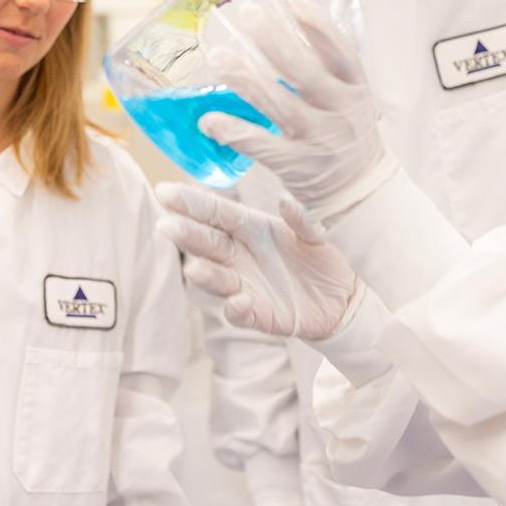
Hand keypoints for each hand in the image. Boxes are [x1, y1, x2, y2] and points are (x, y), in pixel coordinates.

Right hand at [156, 182, 358, 339]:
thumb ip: (302, 220)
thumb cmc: (323, 257)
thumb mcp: (317, 234)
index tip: (164, 191)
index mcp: (251, 229)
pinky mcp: (258, 314)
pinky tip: (238, 302)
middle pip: (208, 243)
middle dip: (186, 235)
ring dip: (205, 275)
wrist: (342, 298)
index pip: (216, 212)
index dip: (190, 202)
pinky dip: (236, 309)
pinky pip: (241, 313)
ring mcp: (246, 285)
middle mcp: (241, 256)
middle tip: (166, 226)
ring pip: (217, 279)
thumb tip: (285, 201)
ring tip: (194, 269)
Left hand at [199, 0, 397, 222]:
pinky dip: (235, 132)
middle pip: (306, 72)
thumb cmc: (347, 131)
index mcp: (355, 88)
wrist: (362, 190)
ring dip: (246, 80)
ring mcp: (318, 140)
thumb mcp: (350, 95)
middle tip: (246, 13)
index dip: (318, 25)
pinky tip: (210, 120)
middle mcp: (340, 111)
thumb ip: (325, 65)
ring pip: (280, 106)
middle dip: (274, 41)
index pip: (341, 52)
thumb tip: (284, 17)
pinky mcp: (296, 166)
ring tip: (218, 58)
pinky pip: (261, 146)